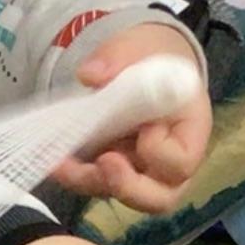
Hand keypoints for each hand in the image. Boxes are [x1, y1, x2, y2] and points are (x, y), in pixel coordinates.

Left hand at [50, 25, 210, 212]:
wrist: (139, 59)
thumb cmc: (152, 55)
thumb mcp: (140, 45)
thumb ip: (119, 56)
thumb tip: (90, 74)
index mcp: (190, 130)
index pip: (181, 162)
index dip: (160, 152)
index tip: (145, 126)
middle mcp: (169, 160)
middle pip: (160, 198)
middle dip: (128, 188)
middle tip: (105, 164)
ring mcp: (140, 168)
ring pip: (120, 195)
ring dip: (89, 182)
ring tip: (62, 163)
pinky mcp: (112, 168)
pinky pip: (94, 182)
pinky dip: (72, 175)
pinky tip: (53, 161)